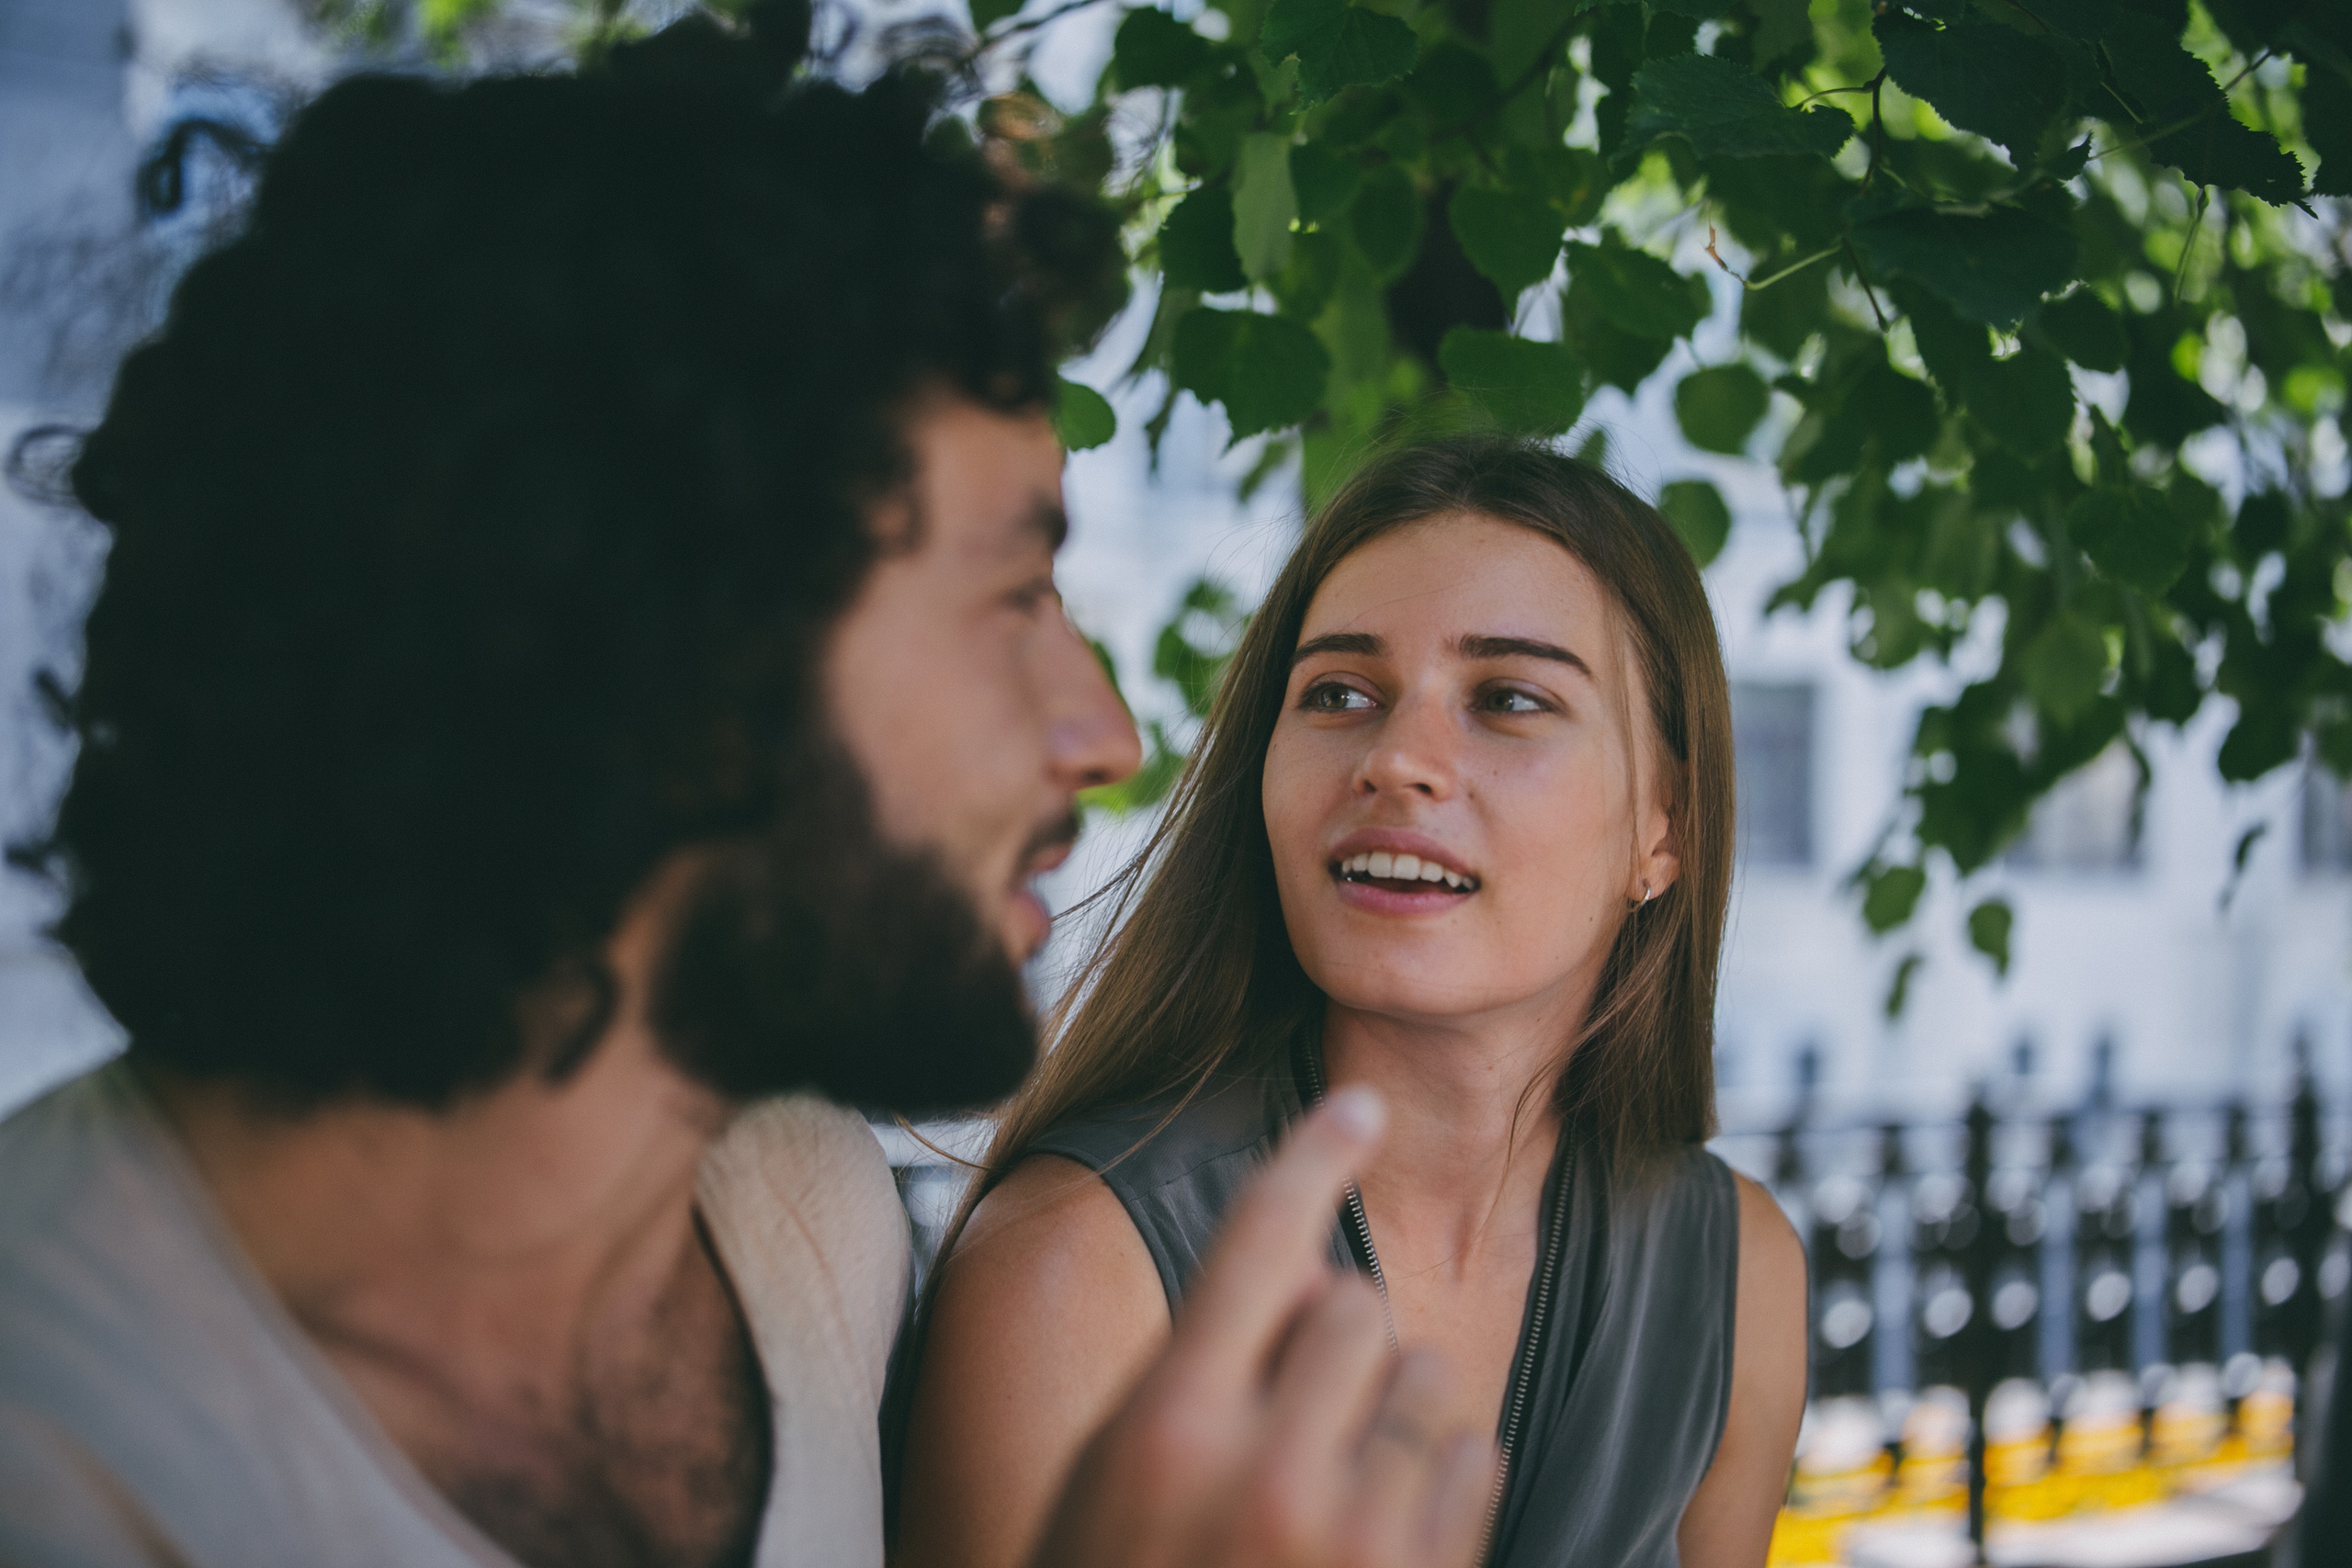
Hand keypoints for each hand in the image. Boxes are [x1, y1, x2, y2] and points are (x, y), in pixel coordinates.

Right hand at [1029, 1088, 1497, 1567]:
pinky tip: (1379, 1539)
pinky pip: (1475, 1464)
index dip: (1314, 1154)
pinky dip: (1442, 1481)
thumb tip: (1326, 1278)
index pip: (1256, 1240)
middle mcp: (1265, 1477)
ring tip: (1330, 1497)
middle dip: (1339, 1343)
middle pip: (1358, 1308)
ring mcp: (1354, 1545)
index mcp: (1167, 1429)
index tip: (1361, 1104)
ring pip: (1430, 1384)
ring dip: (1394, 1415)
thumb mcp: (1117, 1479)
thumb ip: (1206, 1371)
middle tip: (1294, 1418)